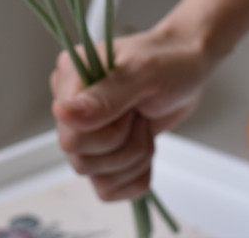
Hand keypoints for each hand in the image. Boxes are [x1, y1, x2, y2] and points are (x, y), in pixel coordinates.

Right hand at [49, 24, 212, 201]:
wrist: (187, 67)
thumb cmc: (166, 61)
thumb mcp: (141, 74)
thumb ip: (103, 98)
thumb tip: (61, 112)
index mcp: (70, 76)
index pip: (69, 136)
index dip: (107, 133)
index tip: (129, 108)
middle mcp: (71, 106)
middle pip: (81, 161)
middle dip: (124, 145)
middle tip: (139, 115)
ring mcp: (85, 131)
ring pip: (96, 176)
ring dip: (134, 157)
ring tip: (144, 123)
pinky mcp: (102, 151)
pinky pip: (107, 187)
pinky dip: (135, 174)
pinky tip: (144, 143)